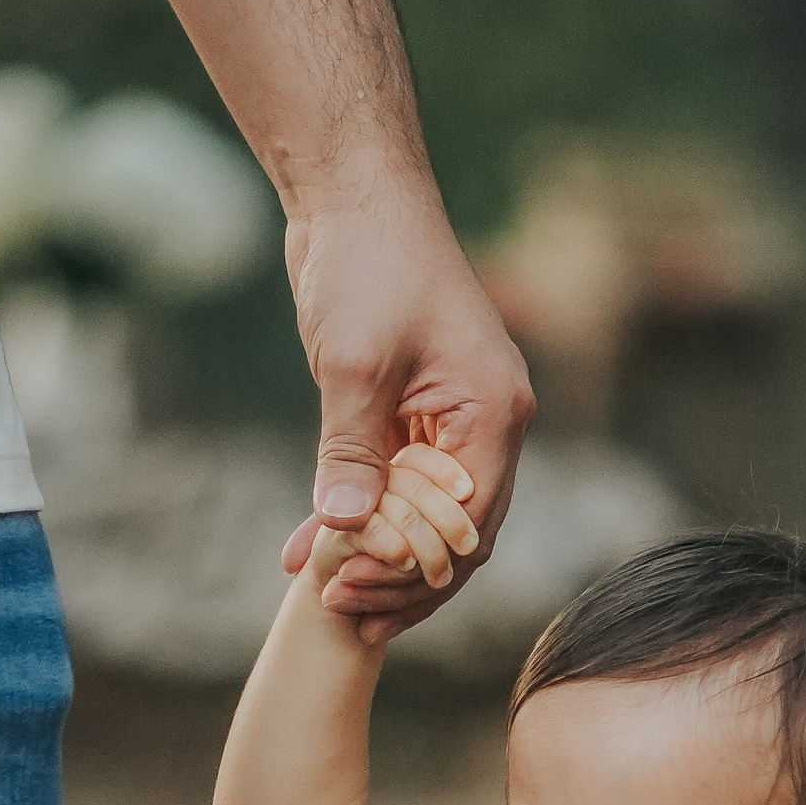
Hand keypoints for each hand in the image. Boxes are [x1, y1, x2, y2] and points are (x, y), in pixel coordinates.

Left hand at [282, 173, 533, 633]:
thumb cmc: (369, 261)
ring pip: (425, 515)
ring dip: (379, 557)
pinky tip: (311, 545)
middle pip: (456, 533)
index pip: (468, 522)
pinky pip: (395, 483)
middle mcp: (486, 423)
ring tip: (329, 600)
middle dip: (401, 579)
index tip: (351, 590)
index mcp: (494, 414)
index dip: (414, 570)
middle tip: (342, 612)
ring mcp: (452, 418)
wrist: (355, 192)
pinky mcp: (414, 410)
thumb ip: (351, 450)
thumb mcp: (354, 362)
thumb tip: (344, 527)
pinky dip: (360, 515)